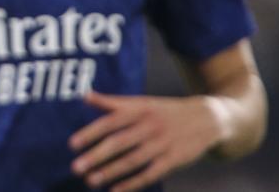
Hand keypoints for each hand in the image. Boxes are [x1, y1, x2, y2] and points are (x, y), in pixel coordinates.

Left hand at [69, 91, 224, 190]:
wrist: (206, 118)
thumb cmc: (163, 111)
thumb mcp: (140, 102)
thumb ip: (111, 102)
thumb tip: (84, 96)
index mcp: (138, 110)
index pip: (110, 122)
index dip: (90, 133)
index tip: (72, 145)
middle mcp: (149, 126)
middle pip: (119, 142)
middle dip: (96, 156)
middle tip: (76, 167)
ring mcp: (162, 144)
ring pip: (133, 160)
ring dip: (111, 171)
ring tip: (91, 181)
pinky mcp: (174, 160)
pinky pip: (151, 173)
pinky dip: (133, 183)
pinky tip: (116, 190)